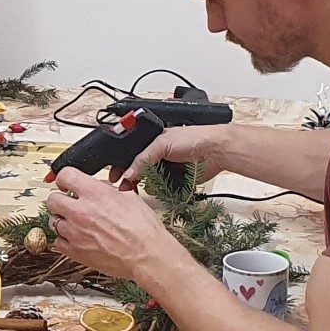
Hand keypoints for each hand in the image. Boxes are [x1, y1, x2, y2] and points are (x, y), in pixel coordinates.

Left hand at [46, 168, 186, 283]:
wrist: (146, 256)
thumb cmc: (143, 230)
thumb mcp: (130, 198)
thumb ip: (109, 191)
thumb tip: (103, 188)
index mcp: (94, 194)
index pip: (65, 175)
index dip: (64, 179)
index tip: (67, 183)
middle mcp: (80, 211)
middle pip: (52, 200)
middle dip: (59, 200)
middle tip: (68, 204)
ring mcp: (75, 232)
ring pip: (52, 222)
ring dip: (61, 220)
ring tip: (74, 223)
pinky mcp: (74, 251)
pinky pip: (57, 243)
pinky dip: (64, 240)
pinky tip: (75, 239)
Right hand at [113, 124, 232, 190]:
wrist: (215, 150)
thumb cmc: (192, 138)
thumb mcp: (161, 144)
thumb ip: (143, 159)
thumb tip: (128, 173)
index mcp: (153, 142)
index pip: (132, 155)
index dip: (122, 165)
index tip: (114, 177)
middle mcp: (159, 155)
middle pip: (139, 169)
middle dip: (131, 178)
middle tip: (124, 188)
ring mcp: (168, 168)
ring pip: (150, 181)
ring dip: (144, 186)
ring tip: (137, 191)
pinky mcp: (178, 180)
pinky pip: (164, 188)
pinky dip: (159, 191)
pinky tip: (155, 192)